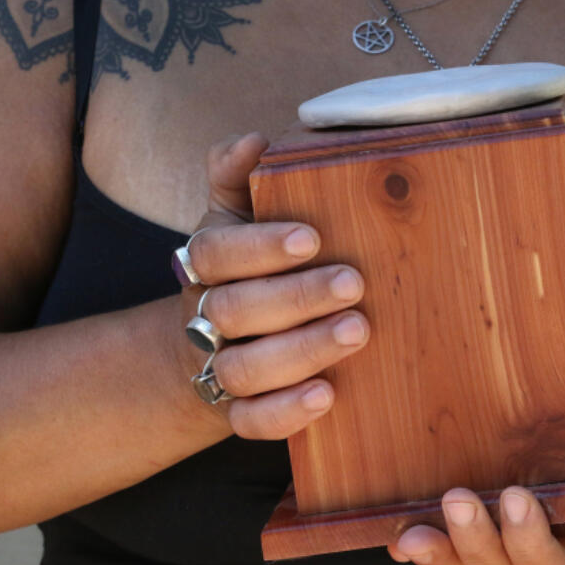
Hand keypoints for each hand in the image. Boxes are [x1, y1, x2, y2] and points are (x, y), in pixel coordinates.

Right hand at [176, 132, 369, 439]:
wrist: (223, 338)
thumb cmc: (253, 262)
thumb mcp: (242, 212)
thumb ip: (240, 176)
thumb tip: (252, 142)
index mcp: (207, 261)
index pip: (216, 251)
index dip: (259, 246)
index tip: (312, 236)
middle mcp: (207, 314)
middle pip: (234, 310)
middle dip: (296, 297)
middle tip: (354, 283)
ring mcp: (220, 366)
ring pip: (243, 368)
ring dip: (300, 351)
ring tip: (356, 331)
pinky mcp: (237, 411)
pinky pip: (249, 423)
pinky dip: (284, 413)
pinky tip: (328, 396)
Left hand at [387, 460, 564, 564]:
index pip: (553, 564)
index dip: (531, 539)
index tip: (520, 498)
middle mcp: (542, 563)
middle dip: (476, 540)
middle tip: (459, 499)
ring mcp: (511, 552)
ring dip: (439, 550)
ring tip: (409, 535)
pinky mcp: (491, 534)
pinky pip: (454, 551)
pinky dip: (426, 548)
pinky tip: (397, 538)